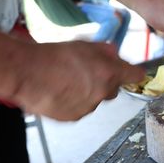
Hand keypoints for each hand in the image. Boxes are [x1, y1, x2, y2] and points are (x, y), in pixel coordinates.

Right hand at [13, 41, 143, 120]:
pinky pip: (81, 108)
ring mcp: (89, 107)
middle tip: (88, 72)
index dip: (135, 73)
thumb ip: (105, 51)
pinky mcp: (74, 117)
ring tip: (68, 81)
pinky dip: (75, 101)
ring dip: (89, 92)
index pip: (135, 75)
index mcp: (110, 73)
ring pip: (96, 99)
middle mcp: (103, 93)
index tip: (134, 72)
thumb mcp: (84, 45)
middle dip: (106, 82)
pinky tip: (61, 91)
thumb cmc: (55, 56)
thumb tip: (114, 54)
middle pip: (113, 89)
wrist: (28, 74)